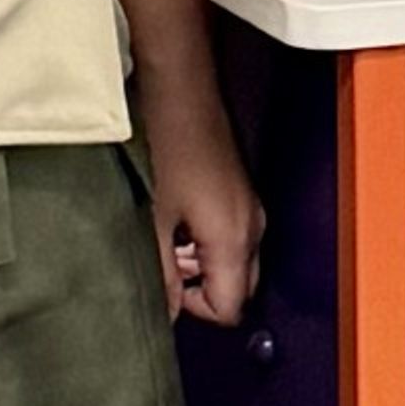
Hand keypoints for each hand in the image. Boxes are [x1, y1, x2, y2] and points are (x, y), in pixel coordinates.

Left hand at [144, 88, 263, 328]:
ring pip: (237, 263)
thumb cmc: (167, 146)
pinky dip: (210, 244)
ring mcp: (250, 209)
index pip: (230, 308)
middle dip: (204, 291)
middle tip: (166, 271)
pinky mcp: (243, 194)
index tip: (167, 293)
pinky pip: (235, 237)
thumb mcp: (152, 219)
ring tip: (167, 242)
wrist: (182, 92)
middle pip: (240, 289)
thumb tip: (161, 314)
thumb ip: (159, 274)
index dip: (196, 311)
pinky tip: (178, 221)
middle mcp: (252, 228)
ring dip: (205, 266)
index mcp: (234, 240)